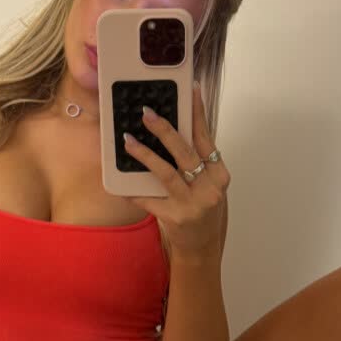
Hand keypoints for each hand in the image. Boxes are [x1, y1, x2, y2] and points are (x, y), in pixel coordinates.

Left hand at [123, 81, 229, 258]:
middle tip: (147, 113)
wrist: (203, 248)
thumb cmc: (205, 210)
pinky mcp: (174, 219)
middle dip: (164, 130)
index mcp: (219, 175)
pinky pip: (150, 200)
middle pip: (185, 152)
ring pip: (166, 173)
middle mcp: (209, 189)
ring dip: (145, 154)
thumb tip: (177, 130)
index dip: (197, 115)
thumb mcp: (210, 185)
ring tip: (128, 140)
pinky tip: (121, 184)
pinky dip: (135, 191)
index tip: (189, 91)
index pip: (207, 139)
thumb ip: (198, 162)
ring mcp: (192, 204)